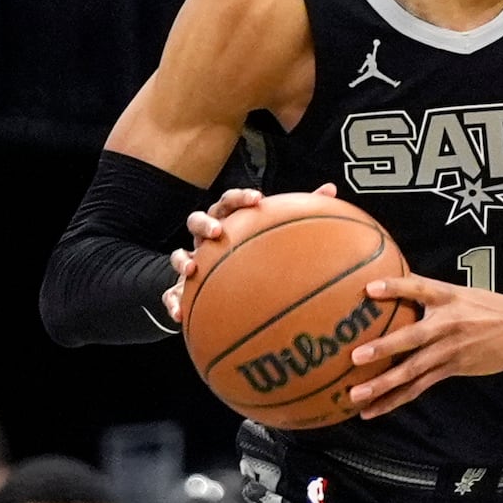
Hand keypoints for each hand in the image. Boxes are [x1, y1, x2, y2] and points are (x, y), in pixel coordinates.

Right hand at [166, 183, 337, 322]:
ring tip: (191, 269)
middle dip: (204, 224)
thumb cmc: (249, 249)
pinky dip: (172, 302)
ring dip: (182, 260)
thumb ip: (298, 212)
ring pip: (179, 255)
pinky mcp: (182, 287)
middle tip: (217, 231)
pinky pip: (171, 294)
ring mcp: (192, 261)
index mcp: (228, 221)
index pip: (230, 202)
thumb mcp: (271, 231)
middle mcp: (206, 238)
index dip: (240, 198)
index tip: (257, 198)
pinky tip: (179, 314)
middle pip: (197, 221)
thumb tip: (331, 189)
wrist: (219, 279)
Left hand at [346, 276, 502, 418]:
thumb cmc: (487, 307)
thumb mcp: (460, 292)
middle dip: (384, 348)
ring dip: (383, 384)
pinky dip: (395, 399)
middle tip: (356, 357)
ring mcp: (450, 349)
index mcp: (447, 298)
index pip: (418, 289)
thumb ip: (427, 290)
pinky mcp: (453, 368)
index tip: (371, 288)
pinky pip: (420, 387)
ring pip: (413, 370)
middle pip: (412, 337)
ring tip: (356, 395)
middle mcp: (447, 324)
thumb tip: (387, 280)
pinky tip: (374, 409)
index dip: (396, 287)